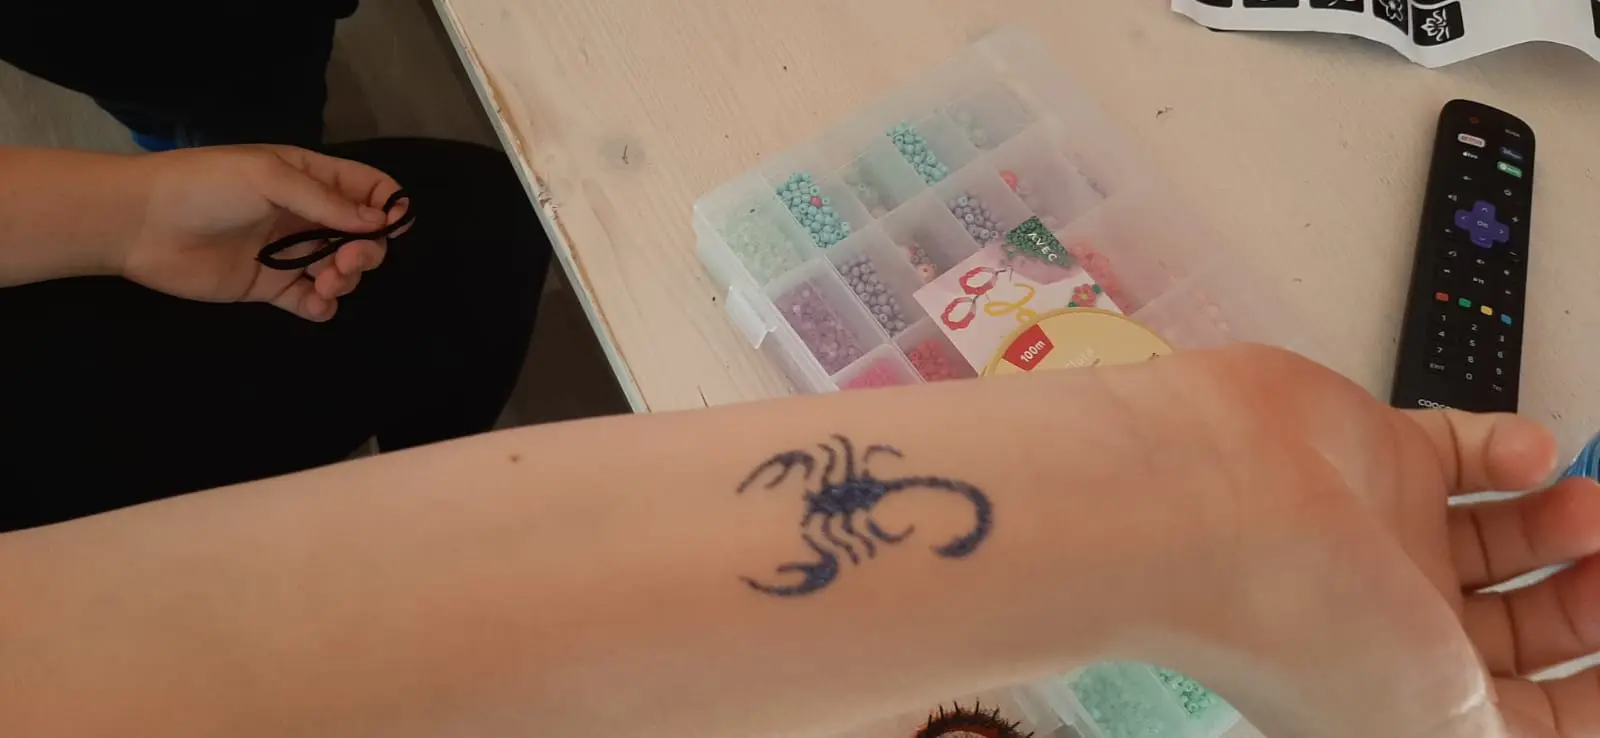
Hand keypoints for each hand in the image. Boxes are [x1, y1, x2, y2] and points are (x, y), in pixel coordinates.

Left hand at [119, 145, 410, 320]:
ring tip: (325, 284)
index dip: (388, 207)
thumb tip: (380, 222)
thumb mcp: (270, 178)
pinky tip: (315, 303)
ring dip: (346, 280)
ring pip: (341, 271)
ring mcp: (288, 252)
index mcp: (309, 178)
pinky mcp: (269, 286)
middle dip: (366, 251)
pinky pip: (310, 301)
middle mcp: (305, 215)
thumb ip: (327, 201)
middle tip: (346, 262)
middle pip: (362, 236)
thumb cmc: (207, 186)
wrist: (141, 223)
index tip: (389, 227)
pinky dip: (322, 307)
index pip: (368, 189)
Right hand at [1122, 346, 1599, 736]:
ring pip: (1508, 533)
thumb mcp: (1450, 734)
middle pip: (1528, 621)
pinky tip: (1525, 455)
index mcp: (1410, 700)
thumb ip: (1535, 732)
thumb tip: (1580, 714)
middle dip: (1589, 598)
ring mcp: (1388, 534)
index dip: (1594, 686)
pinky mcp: (1377, 453)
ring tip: (1583, 507)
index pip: (1530, 707)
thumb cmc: (1298, 628)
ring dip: (1561, 520)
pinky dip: (1514, 447)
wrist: (1210, 505)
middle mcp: (1398, 622)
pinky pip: (1472, 450)